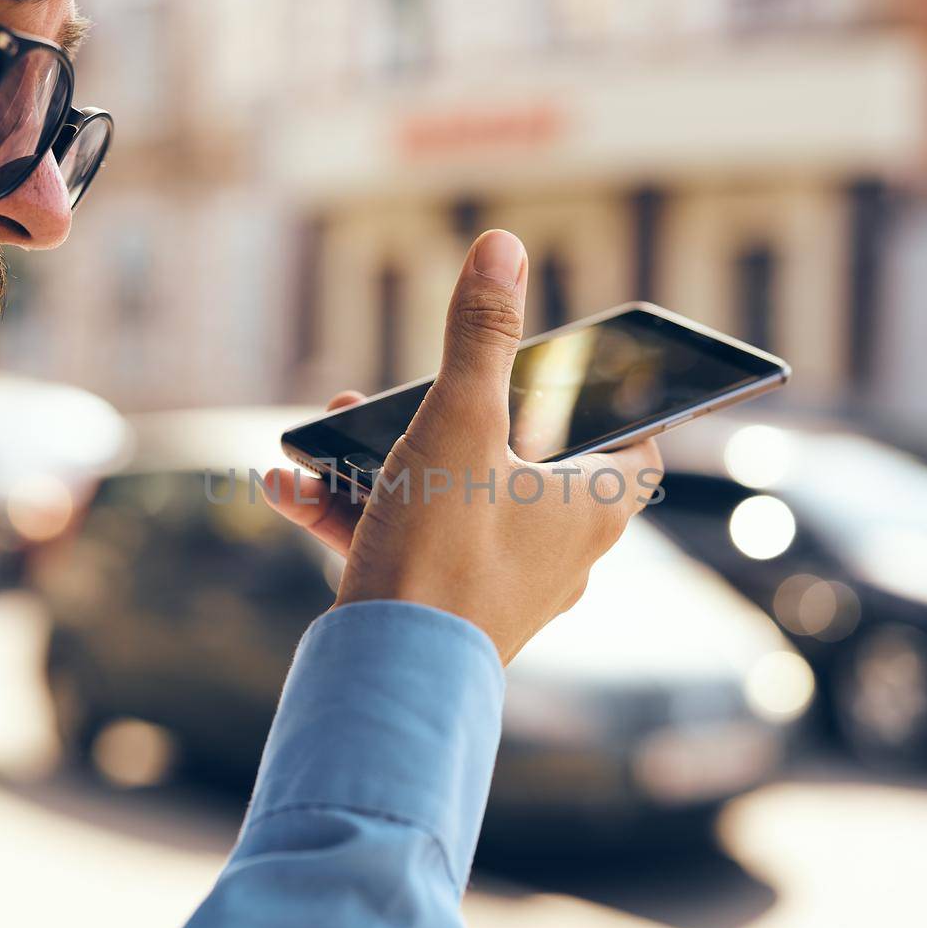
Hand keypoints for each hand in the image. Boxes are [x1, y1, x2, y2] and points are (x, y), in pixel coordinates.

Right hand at [263, 230, 662, 663]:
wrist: (387, 678)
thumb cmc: (443, 549)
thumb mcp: (459, 422)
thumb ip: (479, 336)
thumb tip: (502, 249)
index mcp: (592, 506)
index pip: (637, 443)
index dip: (612, 401)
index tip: (570, 372)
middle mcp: (559, 551)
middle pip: (522, 460)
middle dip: (450, 414)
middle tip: (407, 391)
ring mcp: (500, 584)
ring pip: (452, 499)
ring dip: (388, 459)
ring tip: (332, 426)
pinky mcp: (445, 610)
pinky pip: (410, 545)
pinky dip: (358, 513)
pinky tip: (290, 485)